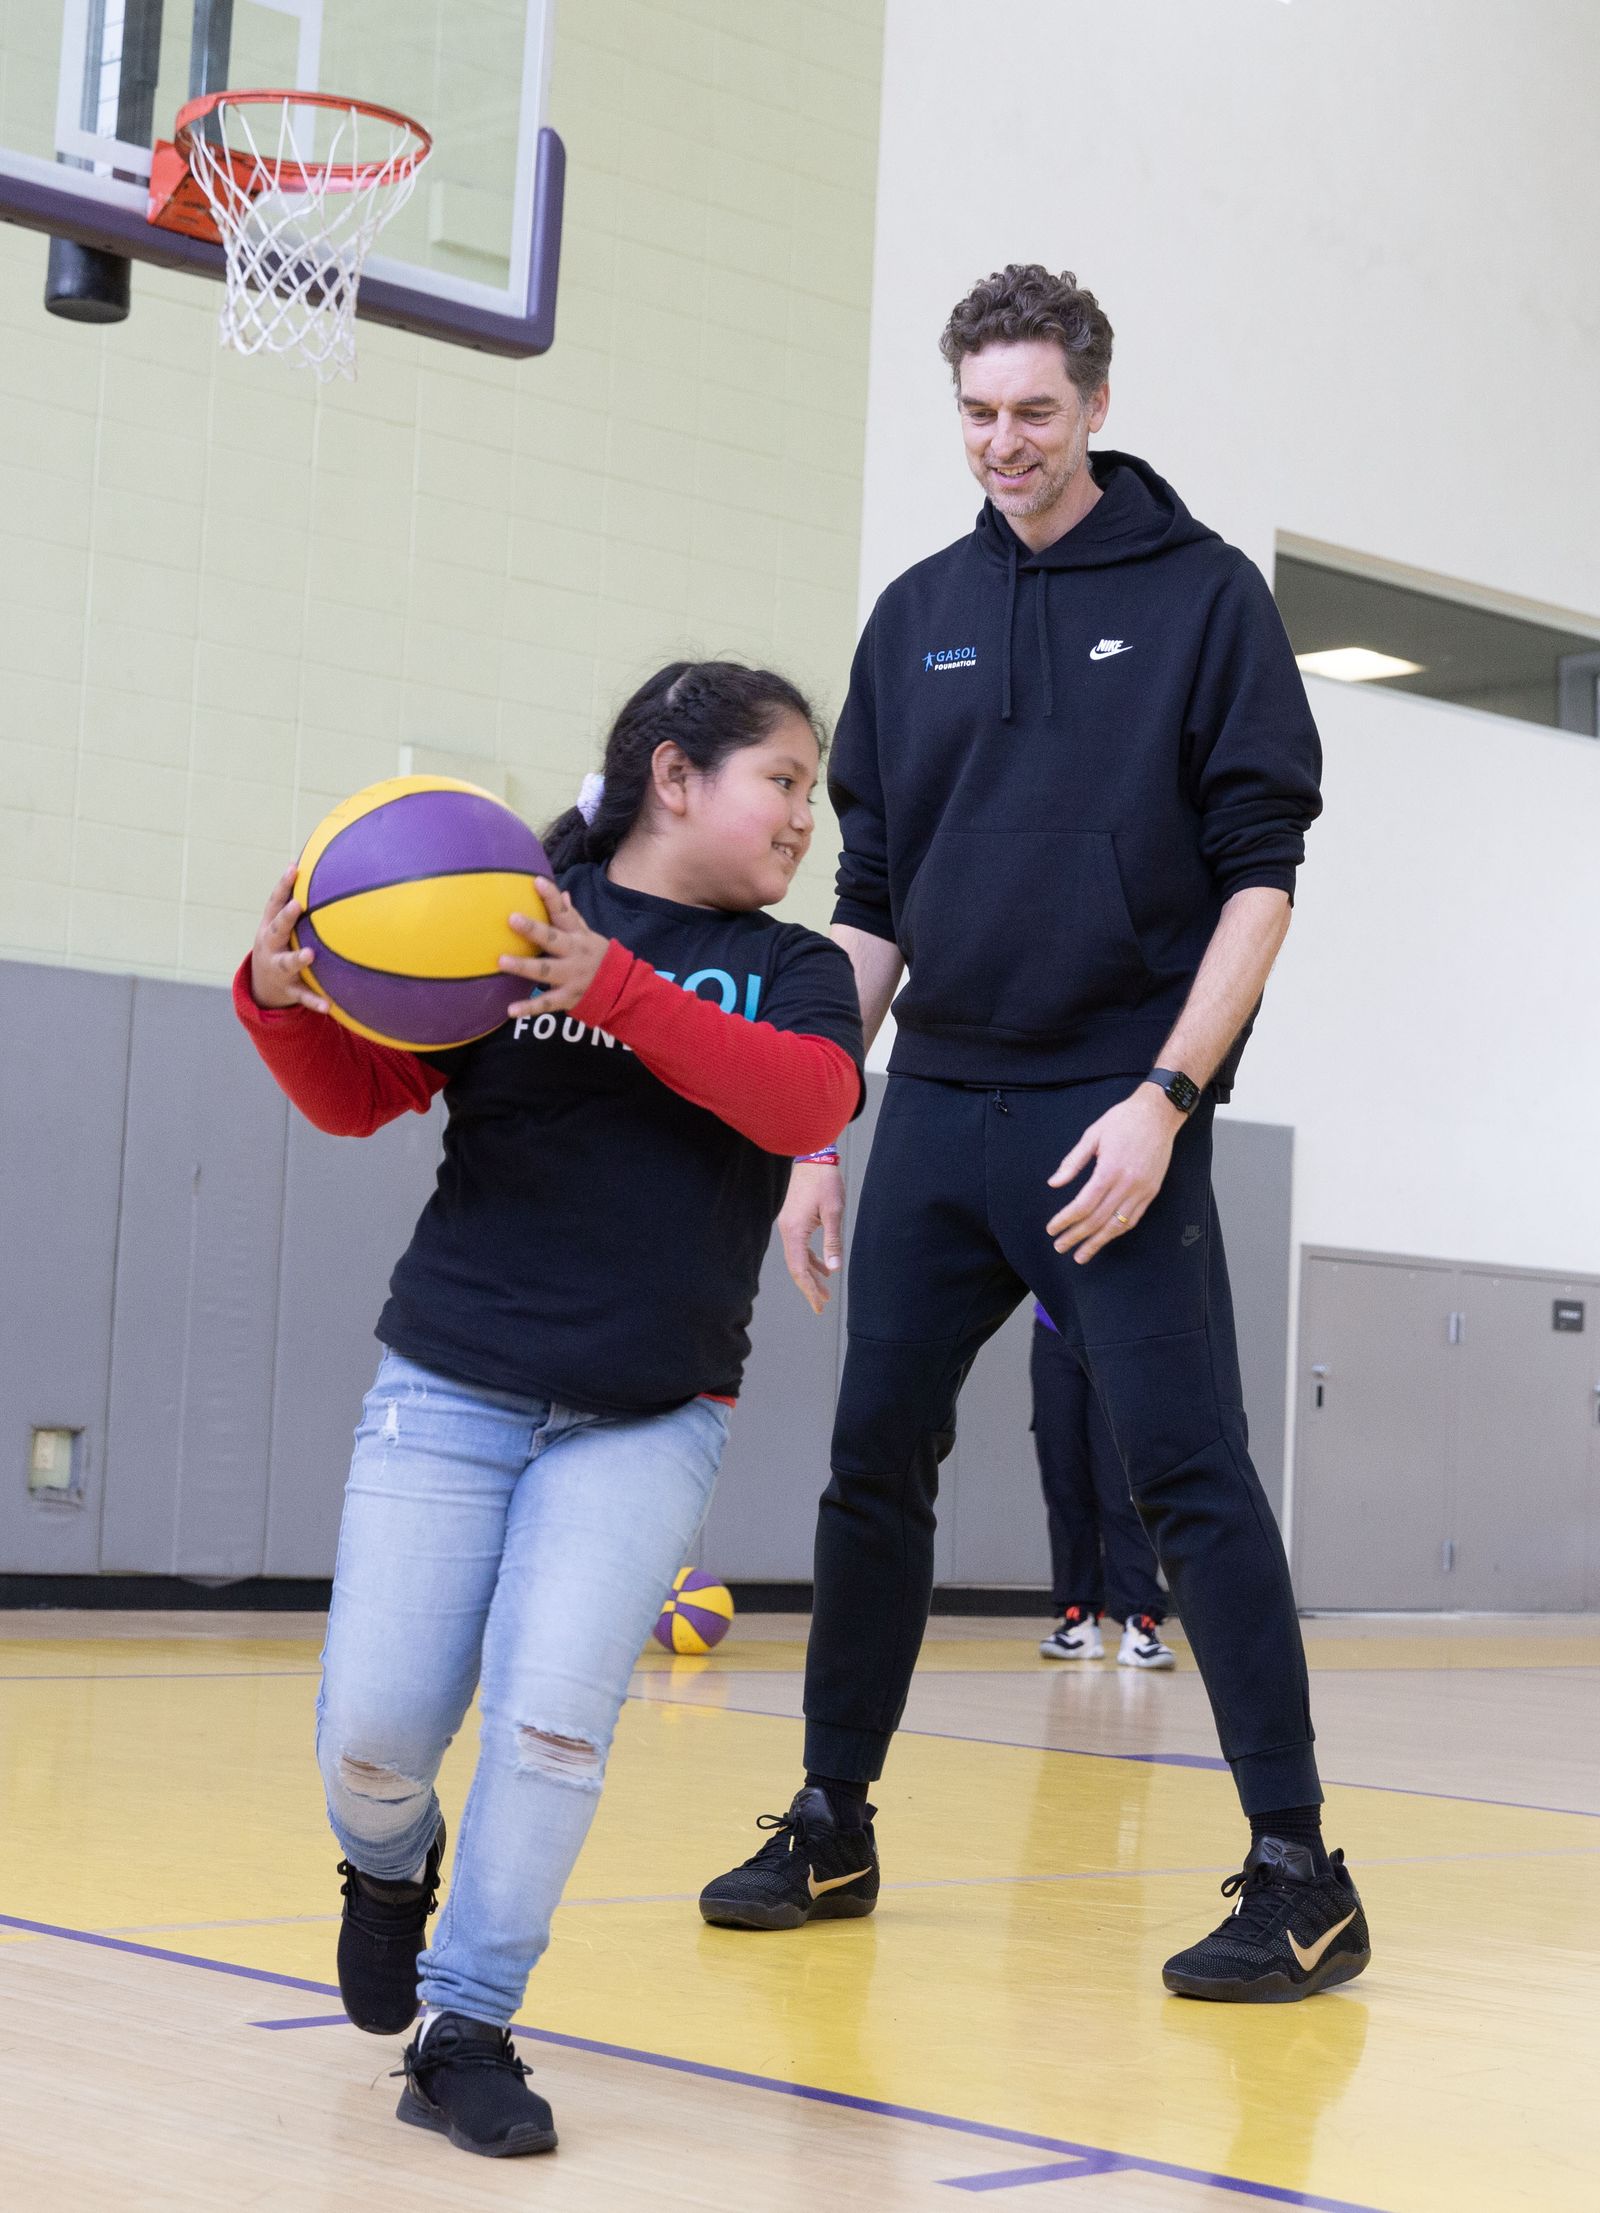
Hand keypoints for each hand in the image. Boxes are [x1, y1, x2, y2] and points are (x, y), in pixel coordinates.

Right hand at [250, 866, 328, 1012]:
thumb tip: (323, 863)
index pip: (274, 901)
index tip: (293, 867)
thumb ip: (299, 899)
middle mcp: (270, 945)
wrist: (263, 983)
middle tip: (297, 905)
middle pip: (276, 928)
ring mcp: (277, 967)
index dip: (282, 884)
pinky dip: (314, 1001)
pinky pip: (302, 995)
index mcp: (270, 926)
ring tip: (309, 954)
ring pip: (286, 962)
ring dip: (297, 958)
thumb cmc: (282, 942)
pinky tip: (328, 1005)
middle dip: (286, 917)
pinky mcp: (288, 988)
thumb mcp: (284, 923)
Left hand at [500, 879, 610, 1015]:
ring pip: (545, 971)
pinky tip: (510, 1010)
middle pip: (553, 940)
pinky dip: (529, 1008)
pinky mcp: (568, 998)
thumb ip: (572, 917)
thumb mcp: (588, 935)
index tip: (536, 881)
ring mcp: (571, 977)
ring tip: (501, 961)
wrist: (622, 990)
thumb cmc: (597, 957)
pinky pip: (546, 1003)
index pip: (564, 913)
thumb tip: (562, 892)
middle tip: (512, 918)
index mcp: (578, 936)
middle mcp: (575, 954)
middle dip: (534, 929)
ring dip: (524, 966)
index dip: (551, 897)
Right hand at [780, 1161, 846, 1314]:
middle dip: (809, 1288)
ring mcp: (789, 1226)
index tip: (819, 1305)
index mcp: (795, 1231)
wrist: (813, 1158)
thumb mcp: (834, 1212)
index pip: (799, 1269)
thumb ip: (833, 1241)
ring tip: (825, 1292)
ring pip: (798, 1259)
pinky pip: (800, 1247)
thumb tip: (834, 1268)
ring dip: (811, 1275)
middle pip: (796, 1268)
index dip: (809, 1289)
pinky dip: (811, 1260)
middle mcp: (788, 1231)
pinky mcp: (794, 1221)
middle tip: (822, 1306)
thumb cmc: (824, 1182)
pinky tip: (823, 1267)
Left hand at [1045, 1085, 1184, 1263]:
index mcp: (1109, 1169)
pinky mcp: (1152, 1191)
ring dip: (1098, 1242)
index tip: (1052, 1229)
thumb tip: (1054, 1184)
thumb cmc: (1122, 1120)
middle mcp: (1127, 1184)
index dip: (1066, 1220)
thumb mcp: (1092, 1135)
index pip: (1084, 1205)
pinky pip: (1133, 1218)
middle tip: (1060, 1247)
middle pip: (1098, 1219)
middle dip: (1077, 1236)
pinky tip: (1105, 1238)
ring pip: (1117, 1225)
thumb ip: (1073, 1162)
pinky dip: (1117, 1231)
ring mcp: (1142, 1190)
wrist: (1158, 1114)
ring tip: (1081, 1255)